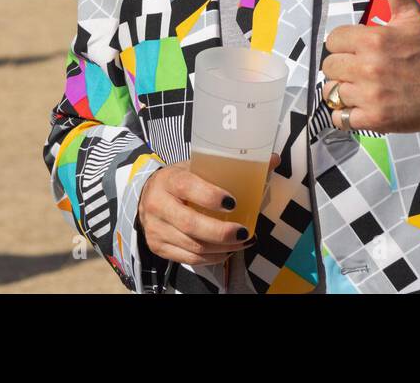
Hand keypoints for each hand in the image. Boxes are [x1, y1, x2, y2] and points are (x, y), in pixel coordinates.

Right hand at [138, 153, 279, 265]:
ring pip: (193, 246)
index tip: (234, 203)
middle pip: (191, 224)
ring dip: (222, 248)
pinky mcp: (158, 246)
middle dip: (221, 233)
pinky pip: (189, 259)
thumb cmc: (180, 180)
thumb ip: (232, 166)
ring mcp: (156, 228)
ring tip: (243, 241)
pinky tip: (227, 251)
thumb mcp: (198, 167)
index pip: (187, 187)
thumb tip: (273, 159)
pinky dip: (212, 258)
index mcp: (169, 179)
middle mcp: (157, 204)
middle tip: (244, 232)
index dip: (210, 196)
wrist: (146, 195)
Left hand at [322, 0, 419, 133]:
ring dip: (342, 89)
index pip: (333, 40)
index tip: (358, 48)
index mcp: (373, 39)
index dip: (343, 43)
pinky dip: (345, 113)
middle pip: (329, 65)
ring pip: (332, 91)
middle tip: (360, 68)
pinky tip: (359, 105)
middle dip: (341, 66)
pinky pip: (339, 117)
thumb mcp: (413, 16)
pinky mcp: (373, 119)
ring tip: (360, 86)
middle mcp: (368, 67)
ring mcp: (370, 95)